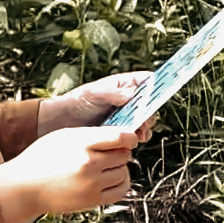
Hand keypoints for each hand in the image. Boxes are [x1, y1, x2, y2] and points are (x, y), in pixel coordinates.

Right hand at [0, 123, 137, 222]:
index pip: (119, 137)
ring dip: (120, 168)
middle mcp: (88, 163)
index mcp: (80, 143)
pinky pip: (121, 190)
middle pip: (123, 155)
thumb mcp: (62, 136)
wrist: (24, 188)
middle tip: (111, 152)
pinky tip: (112, 179)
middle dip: (121, 152)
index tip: (130, 138)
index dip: (129, 137)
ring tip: (107, 166)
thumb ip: (90, 135)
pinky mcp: (92, 200)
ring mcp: (91, 184)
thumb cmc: (41, 158)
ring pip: (124, 172)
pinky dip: (121, 183)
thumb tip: (118, 138)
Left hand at [38, 72, 154, 141]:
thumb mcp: (94, 93)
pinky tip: (131, 141)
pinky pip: (134, 134)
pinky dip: (135, 138)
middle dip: (151, 112)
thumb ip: (114, 94)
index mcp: (123, 84)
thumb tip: (133, 94)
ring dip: (145, 127)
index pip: (146, 81)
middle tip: (146, 120)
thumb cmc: (77, 102)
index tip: (162, 91)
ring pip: (144, 121)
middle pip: (149, 104)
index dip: (157, 85)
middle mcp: (127, 100)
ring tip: (139, 134)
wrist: (61, 123)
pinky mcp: (120, 132)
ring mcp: (124, 116)